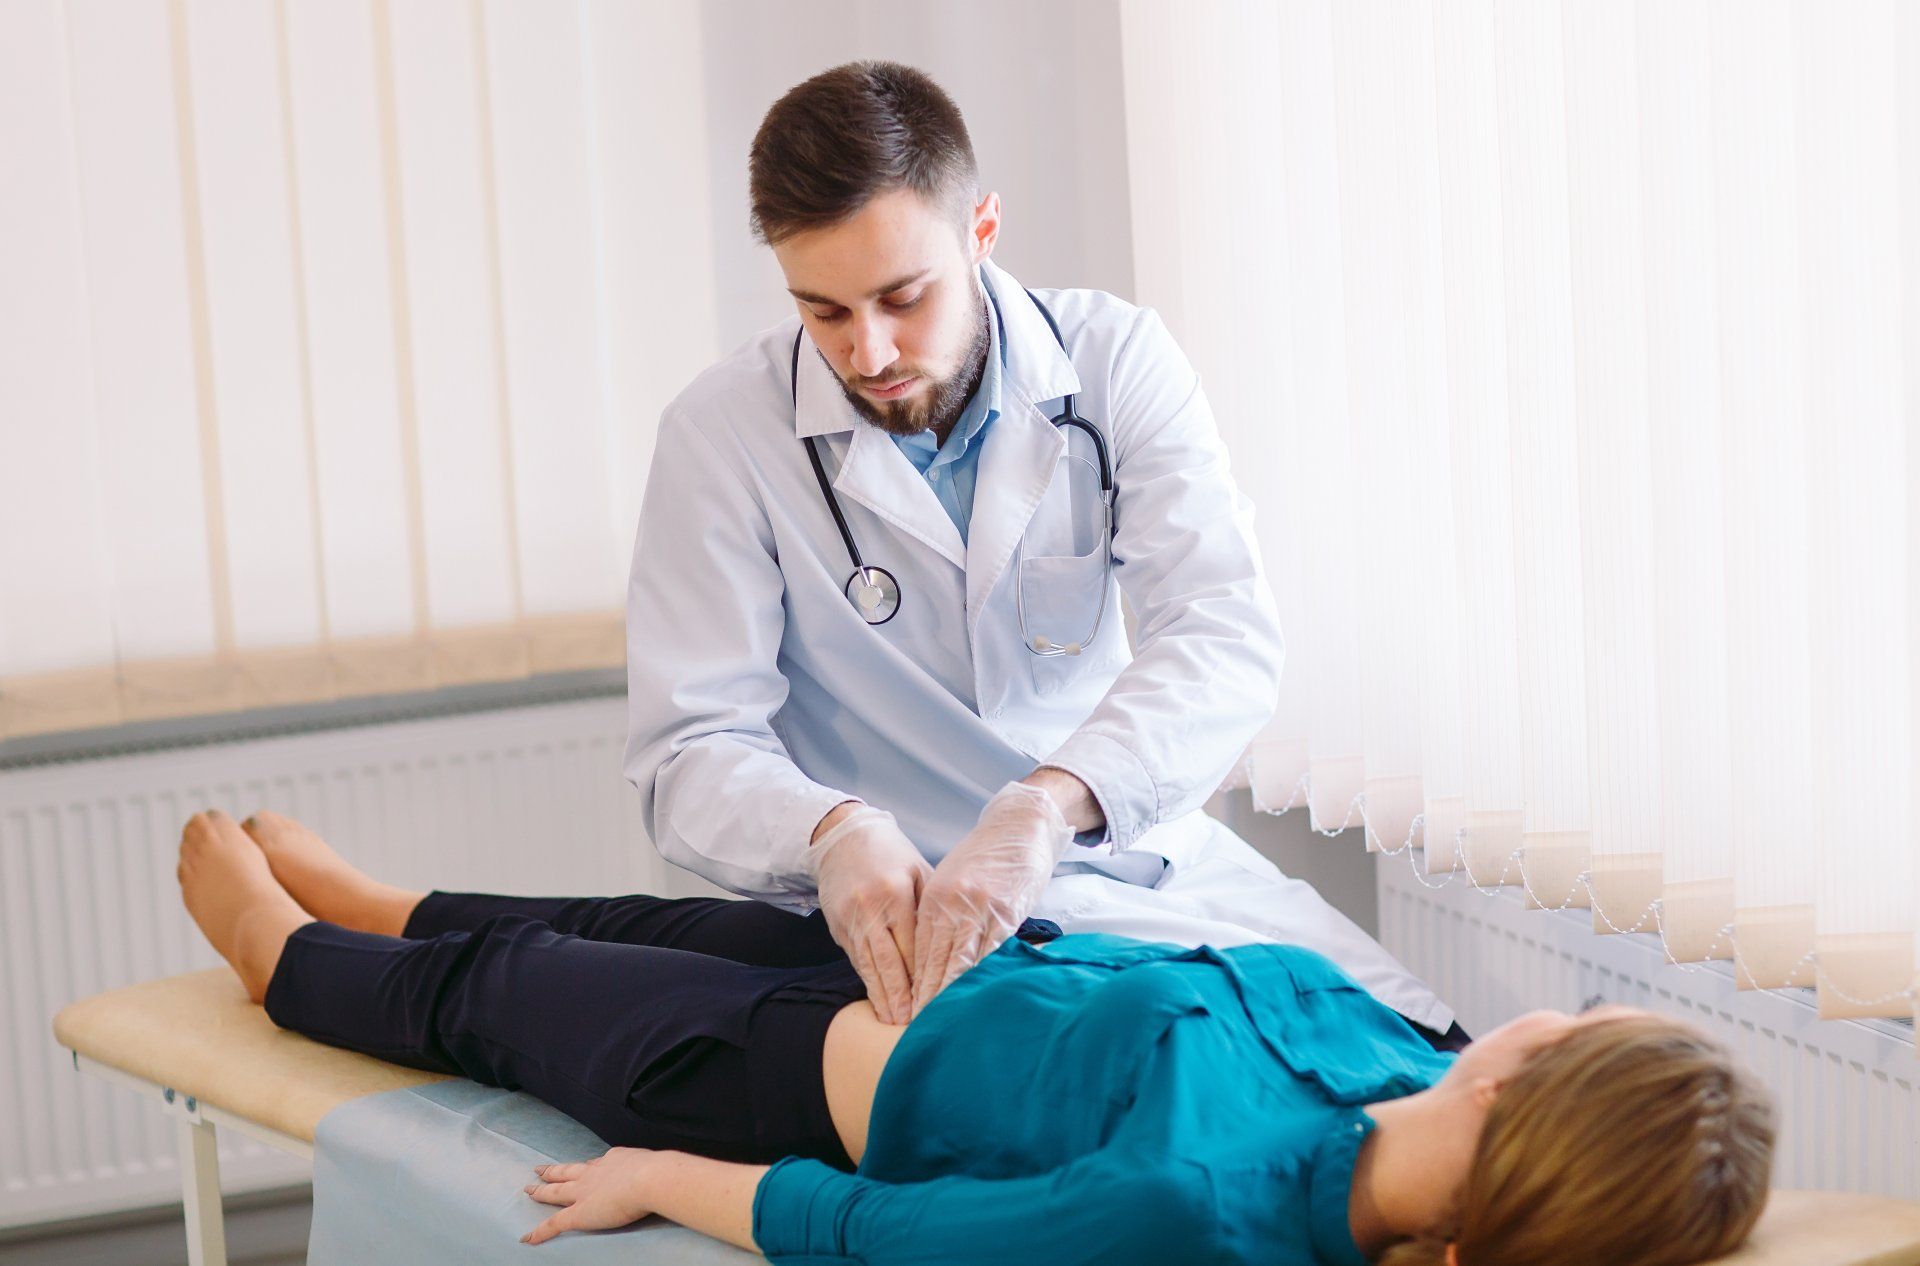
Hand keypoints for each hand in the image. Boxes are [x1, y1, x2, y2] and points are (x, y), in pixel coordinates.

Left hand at [521, 1148, 659, 1243]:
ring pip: (555, 1191)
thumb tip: (666, 1171)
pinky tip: (527, 1238)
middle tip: (539, 1169)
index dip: (585, 1166)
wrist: (649, 1179)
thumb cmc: (658, 1172)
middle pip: (567, 1171)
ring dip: (541, 1190)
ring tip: (528, 1189)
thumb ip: (654, 1169)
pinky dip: (539, 1232)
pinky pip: (553, 1224)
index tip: (583, 1165)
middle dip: (554, 1171)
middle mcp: (594, 1173)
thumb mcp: (655, 1164)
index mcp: (613, 1161)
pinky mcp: (577, 1214)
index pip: (594, 1164)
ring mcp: (583, 1193)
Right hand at [805, 804, 932, 1023]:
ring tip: (894, 1023)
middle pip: (889, 963)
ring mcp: (851, 920)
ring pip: (869, 967)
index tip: (938, 1000)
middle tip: (913, 1026)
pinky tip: (878, 1001)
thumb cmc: (891, 854)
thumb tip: (956, 942)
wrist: (843, 837)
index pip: (913, 946)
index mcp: (896, 894)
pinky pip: (856, 960)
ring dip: (883, 997)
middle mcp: (871, 909)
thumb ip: (932, 907)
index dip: (925, 976)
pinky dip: (868, 982)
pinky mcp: (838, 927)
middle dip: (902, 997)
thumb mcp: (919, 871)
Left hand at [909, 781, 1073, 1016]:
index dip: (913, 985)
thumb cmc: (985, 857)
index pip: (919, 951)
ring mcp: (979, 907)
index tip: (906, 1013)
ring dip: (951, 994)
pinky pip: (993, 950)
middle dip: (926, 998)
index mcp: (933, 898)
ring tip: (943, 1024)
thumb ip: (940, 916)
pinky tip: (979, 998)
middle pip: (935, 960)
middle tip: (917, 1030)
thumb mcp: (952, 882)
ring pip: (961, 960)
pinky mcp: (1007, 910)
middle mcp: (951, 903)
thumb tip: (931, 959)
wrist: (1018, 825)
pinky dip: (984, 976)